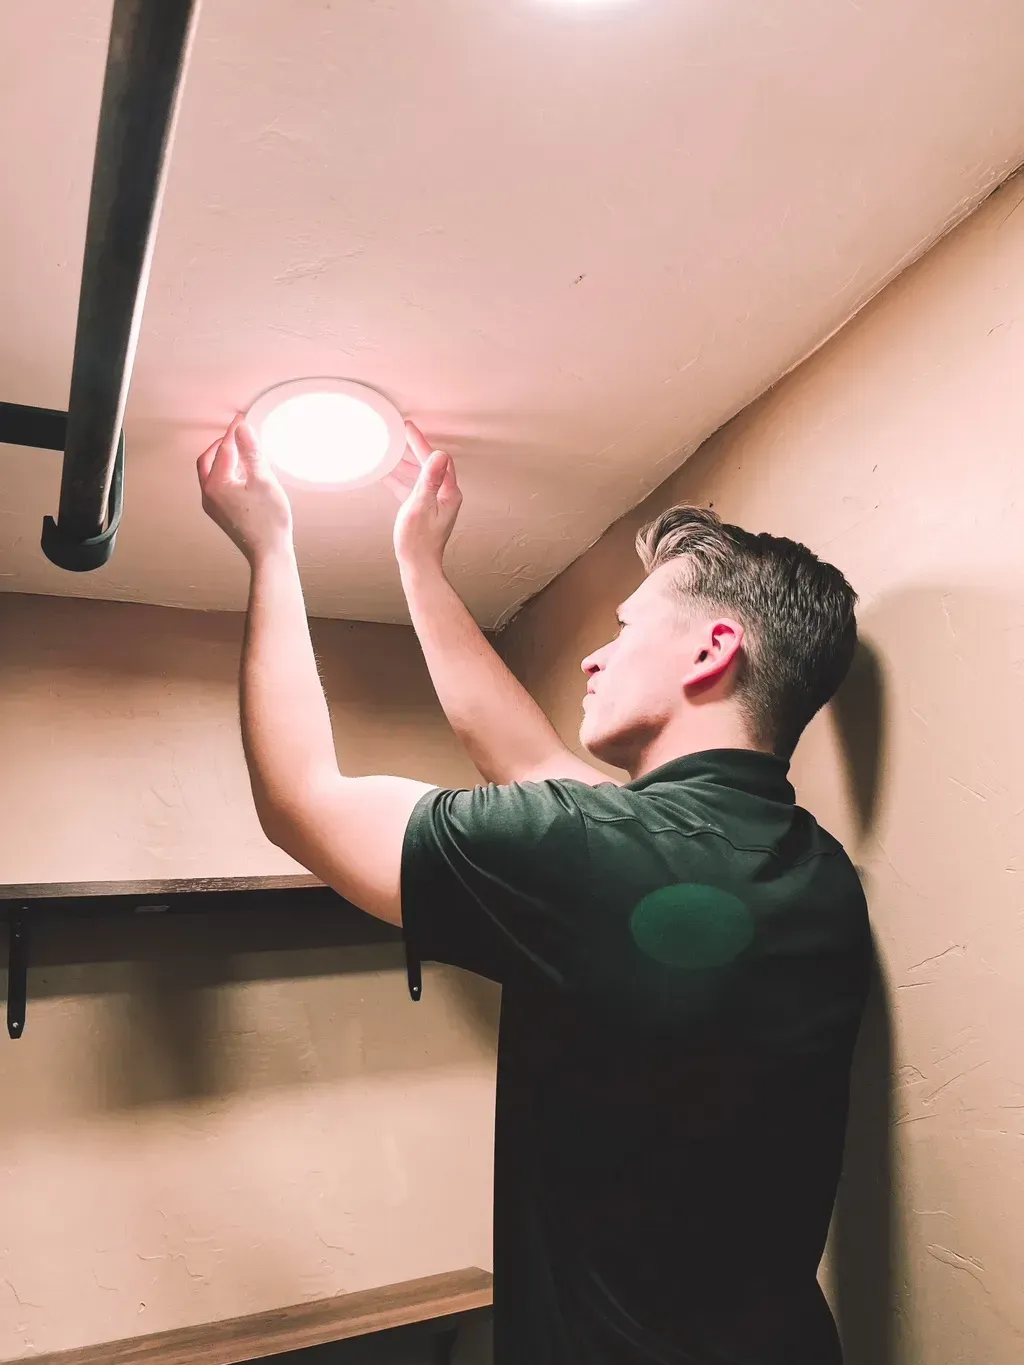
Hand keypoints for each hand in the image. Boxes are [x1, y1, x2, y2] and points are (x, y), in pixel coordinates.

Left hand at [197, 415, 293, 565]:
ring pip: (212, 473)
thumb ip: (251, 452)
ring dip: (225, 459)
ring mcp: (214, 506)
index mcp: (215, 484)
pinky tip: (244, 475)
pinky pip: (219, 486)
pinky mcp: (222, 513)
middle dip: (222, 445)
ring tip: (243, 452)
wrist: (269, 553)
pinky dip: (227, 473)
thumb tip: (242, 429)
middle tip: (238, 435)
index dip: (234, 432)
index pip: (224, 449)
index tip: (242, 420)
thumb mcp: (263, 480)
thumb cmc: (268, 521)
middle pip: (208, 460)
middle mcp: (209, 495)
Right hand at [384, 421, 462, 571]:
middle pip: (429, 465)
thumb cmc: (418, 541)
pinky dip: (402, 480)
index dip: (420, 443)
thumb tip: (439, 455)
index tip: (408, 429)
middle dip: (413, 449)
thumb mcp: (420, 506)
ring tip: (392, 452)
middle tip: (400, 435)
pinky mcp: (425, 510)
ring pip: (420, 476)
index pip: (435, 459)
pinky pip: (413, 488)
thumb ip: (429, 480)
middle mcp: (445, 496)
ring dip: (406, 464)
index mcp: (448, 493)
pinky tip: (388, 475)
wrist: (418, 565)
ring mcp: (436, 503)